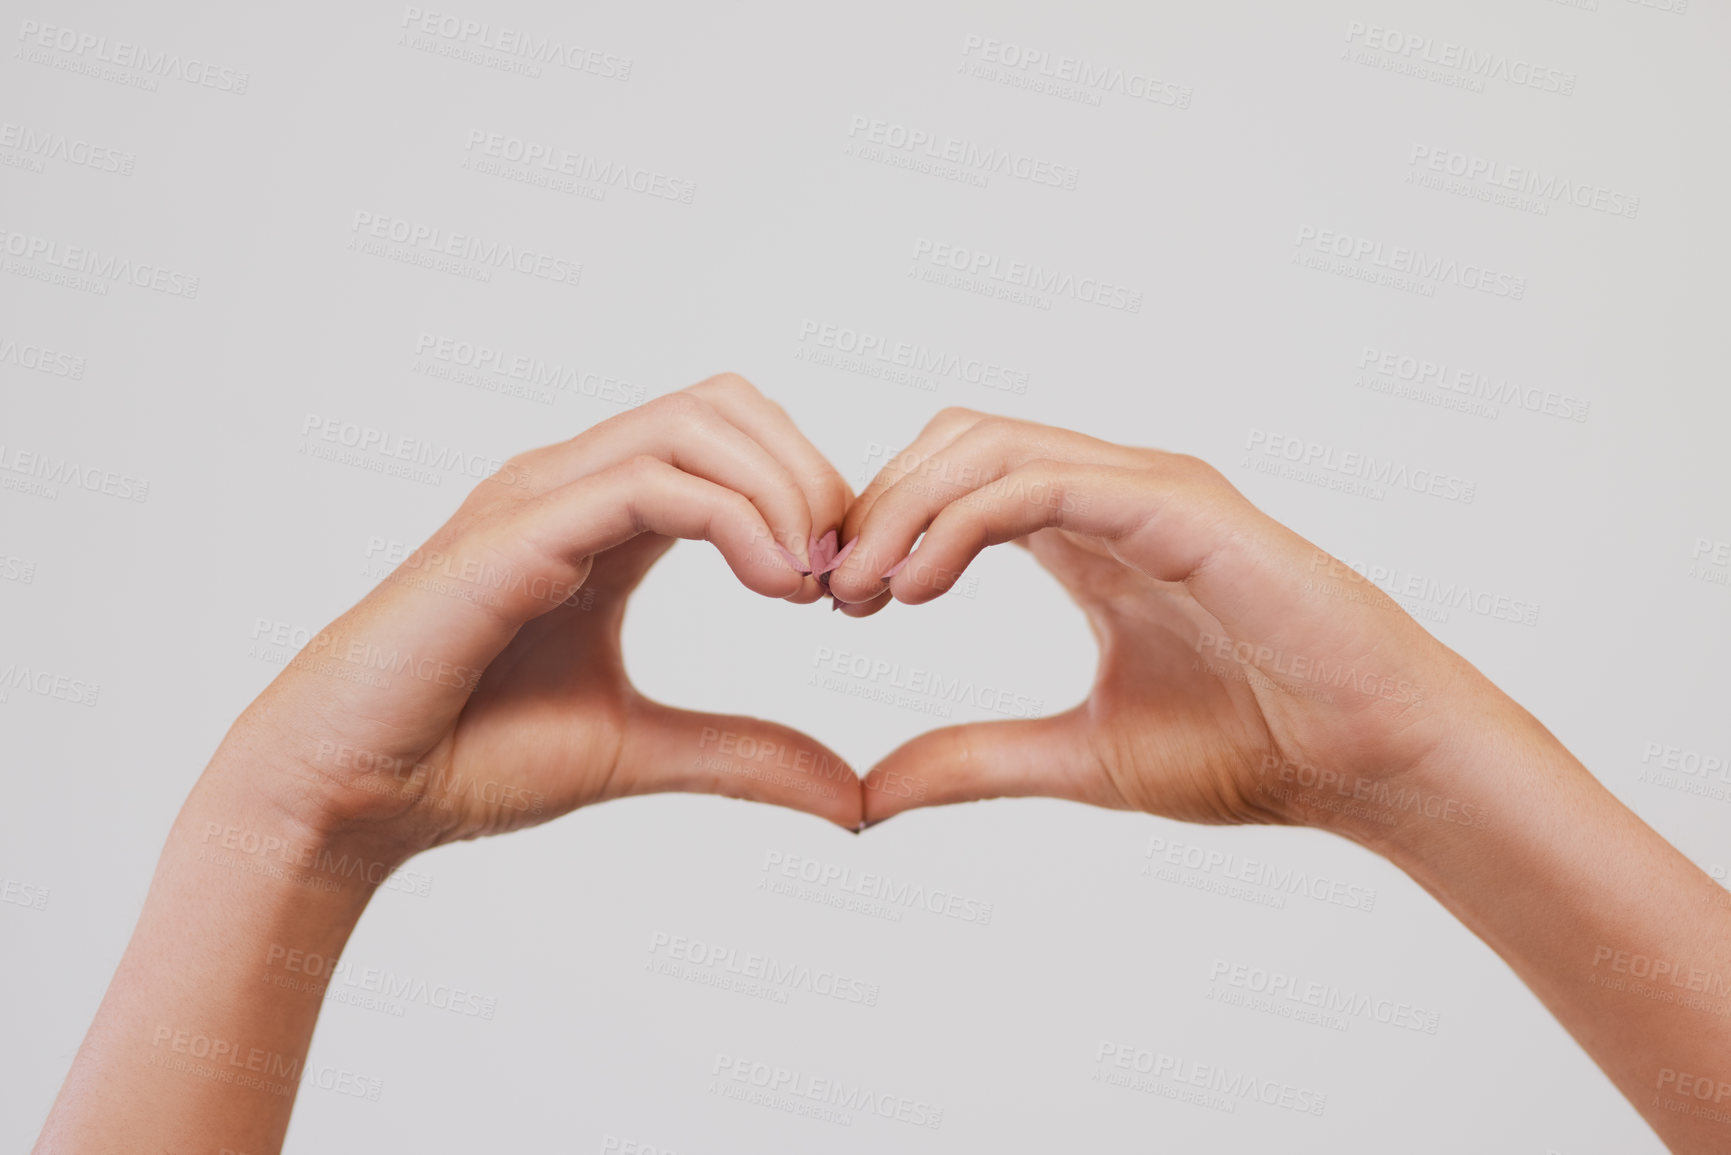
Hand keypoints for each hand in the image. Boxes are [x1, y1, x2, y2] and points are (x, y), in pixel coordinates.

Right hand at [221, 374, 864, 855]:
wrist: (352, 795)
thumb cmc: (470, 758)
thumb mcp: (643, 749)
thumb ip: (744, 755)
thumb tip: (852, 795)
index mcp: (602, 517)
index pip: (730, 440)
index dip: (809, 493)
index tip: (846, 590)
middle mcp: (571, 485)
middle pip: (725, 405)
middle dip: (810, 473)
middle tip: (845, 575)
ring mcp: (539, 497)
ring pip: (695, 423)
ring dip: (783, 488)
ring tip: (815, 583)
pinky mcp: (513, 532)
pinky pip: (649, 482)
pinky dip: (736, 518)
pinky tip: (778, 586)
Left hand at [828, 408, 1505, 836]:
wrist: (1371, 763)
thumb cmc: (1253, 748)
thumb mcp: (1077, 755)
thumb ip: (974, 760)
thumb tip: (868, 793)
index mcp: (1087, 534)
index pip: (954, 479)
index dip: (881, 525)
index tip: (836, 605)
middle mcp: (1112, 491)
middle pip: (956, 441)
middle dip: (875, 504)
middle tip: (830, 593)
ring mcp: (1148, 489)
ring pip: (988, 444)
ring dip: (903, 507)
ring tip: (860, 592)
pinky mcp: (1180, 506)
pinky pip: (1045, 479)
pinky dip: (964, 520)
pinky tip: (918, 586)